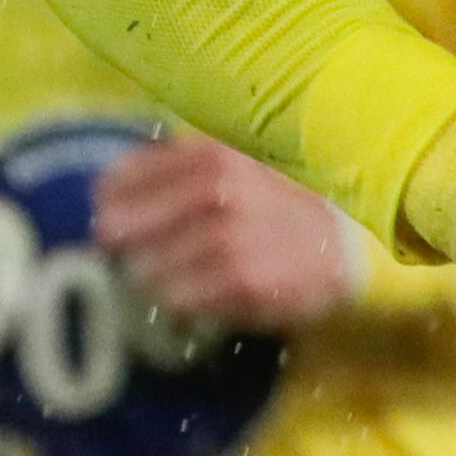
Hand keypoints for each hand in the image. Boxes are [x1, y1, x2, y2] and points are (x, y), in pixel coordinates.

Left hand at [94, 134, 366, 329]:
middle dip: (127, 245)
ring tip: (187, 271)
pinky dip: (184, 300)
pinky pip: (177, 301)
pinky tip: (208, 290)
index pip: (120, 181)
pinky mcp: (240, 282)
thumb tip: (106, 193)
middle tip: (141, 252)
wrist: (348, 244)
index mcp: (211, 154)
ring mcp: (227, 238)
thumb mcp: (236, 164)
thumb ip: (178, 168)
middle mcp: (216, 190)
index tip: (113, 216)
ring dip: (156, 277)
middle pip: (120, 230)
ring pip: (145, 271)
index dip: (109, 203)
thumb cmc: (282, 201)